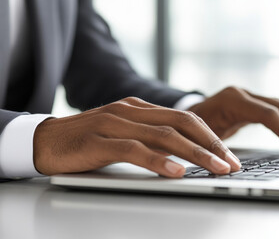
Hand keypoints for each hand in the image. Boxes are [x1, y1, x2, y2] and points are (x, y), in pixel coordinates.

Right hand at [33, 97, 240, 177]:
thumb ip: (150, 138)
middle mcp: (132, 110)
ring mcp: (116, 123)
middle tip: (232, 163)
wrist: (46, 140)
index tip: (229, 155)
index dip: (211, 136)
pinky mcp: (101, 140)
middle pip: (182, 123)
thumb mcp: (125, 134)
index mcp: (140, 107)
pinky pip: (135, 150)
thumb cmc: (89, 140)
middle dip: (212, 144)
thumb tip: (183, 155)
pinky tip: (176, 172)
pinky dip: (158, 161)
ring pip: (164, 136)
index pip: (185, 118)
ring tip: (216, 169)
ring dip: (195, 153)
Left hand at [189, 87, 278, 155]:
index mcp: (232, 100)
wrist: (181, 116)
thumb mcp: (200, 138)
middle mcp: (243, 94)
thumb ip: (217, 148)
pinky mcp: (252, 105)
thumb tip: (235, 168)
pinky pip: (278, 112)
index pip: (268, 114)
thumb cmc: (187, 129)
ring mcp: (248, 97)